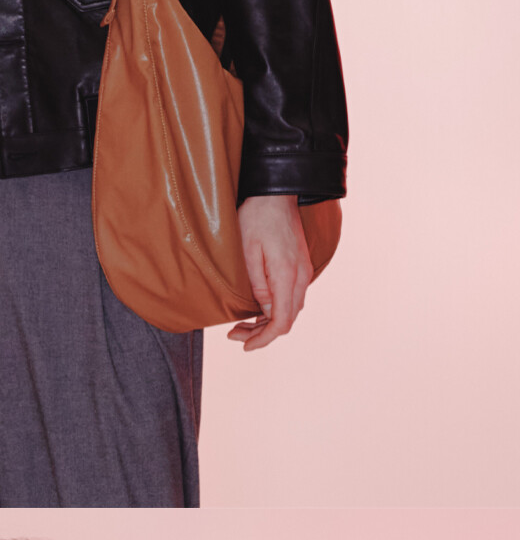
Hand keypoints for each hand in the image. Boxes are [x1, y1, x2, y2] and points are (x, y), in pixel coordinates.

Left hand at [229, 192, 312, 346]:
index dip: (264, 339)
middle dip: (262, 334)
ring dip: (268, 323)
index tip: (246, 346)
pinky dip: (276, 310)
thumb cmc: (257, 218)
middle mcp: (301, 277)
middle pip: (287, 320)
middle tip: (235, 334)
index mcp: (287, 275)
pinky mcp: (300, 267)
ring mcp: (303, 272)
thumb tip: (263, 311)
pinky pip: (292, 297)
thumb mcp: (248, 251)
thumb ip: (257, 285)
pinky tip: (258, 310)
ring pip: (291, 310)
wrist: (277, 193)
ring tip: (243, 325)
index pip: (281, 322)